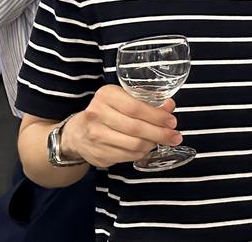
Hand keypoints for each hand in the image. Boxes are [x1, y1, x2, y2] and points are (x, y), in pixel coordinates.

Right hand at [59, 84, 182, 168]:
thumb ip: (146, 101)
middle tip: (175, 136)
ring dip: (152, 144)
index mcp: (105, 96)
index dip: (157, 116)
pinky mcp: (97, 155)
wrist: (76, 133)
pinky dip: (141, 153)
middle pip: (136, 128)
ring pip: (133, 145)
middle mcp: (96, 115)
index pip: (136, 107)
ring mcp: (95, 137)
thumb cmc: (106, 112)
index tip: (172, 121)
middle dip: (160, 134)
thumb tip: (169, 106)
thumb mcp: (122, 99)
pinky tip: (146, 148)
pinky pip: (127, 156)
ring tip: (161, 141)